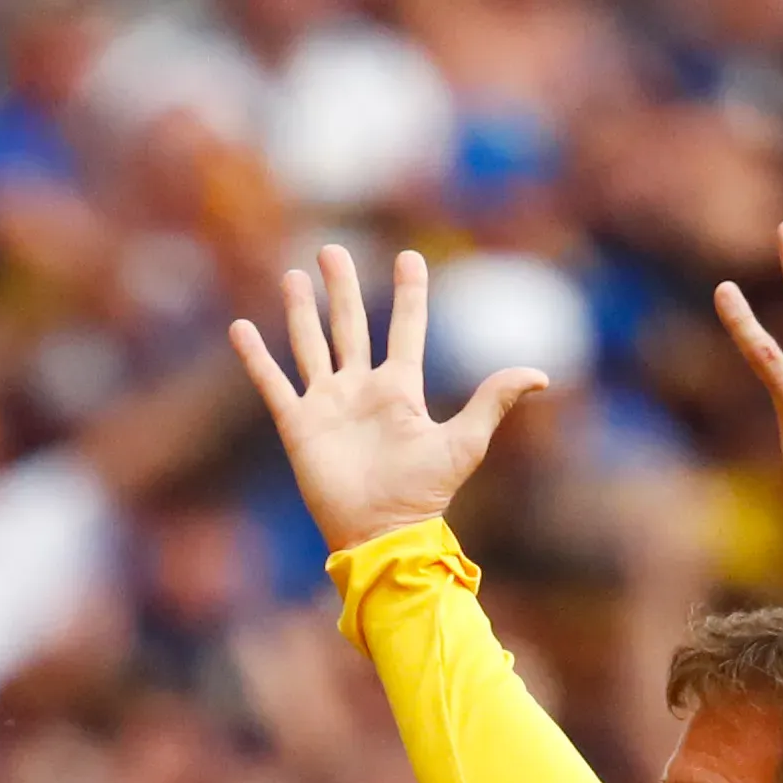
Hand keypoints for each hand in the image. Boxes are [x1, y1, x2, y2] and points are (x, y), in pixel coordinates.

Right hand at [231, 248, 550, 553]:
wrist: (381, 532)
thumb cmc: (424, 492)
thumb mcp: (466, 442)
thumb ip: (494, 400)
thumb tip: (541, 374)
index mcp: (400, 388)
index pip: (405, 328)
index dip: (409, 293)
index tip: (410, 256)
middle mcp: (361, 389)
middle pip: (349, 325)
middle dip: (341, 287)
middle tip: (331, 250)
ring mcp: (327, 405)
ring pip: (310, 345)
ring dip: (301, 311)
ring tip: (293, 275)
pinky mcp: (298, 426)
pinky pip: (273, 384)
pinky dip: (255, 357)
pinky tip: (241, 329)